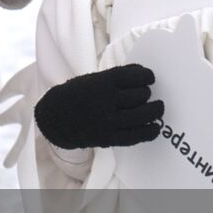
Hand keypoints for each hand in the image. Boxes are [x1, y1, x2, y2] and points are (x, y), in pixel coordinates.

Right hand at [34, 64, 163, 149]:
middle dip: (146, 93)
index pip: (135, 76)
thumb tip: (142, 74)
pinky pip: (138, 135)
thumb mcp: (92, 79)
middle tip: (146, 94)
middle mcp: (107, 100)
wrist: (55, 119)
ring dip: (155, 110)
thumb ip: (115, 78)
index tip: (150, 77)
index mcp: (102, 82)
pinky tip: (155, 126)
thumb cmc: (76, 95)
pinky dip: (151, 131)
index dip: (147, 76)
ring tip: (157, 108)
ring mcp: (109, 120)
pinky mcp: (110, 137)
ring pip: (144, 114)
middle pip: (141, 95)